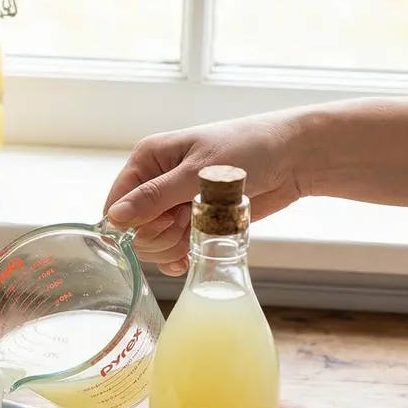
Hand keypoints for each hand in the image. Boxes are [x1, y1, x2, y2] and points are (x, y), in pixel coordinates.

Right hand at [102, 112, 303, 275]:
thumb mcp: (198, 173)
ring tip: (201, 229)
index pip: (116, 203)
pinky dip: (180, 258)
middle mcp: (156, 183)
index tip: (165, 221)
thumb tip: (114, 218)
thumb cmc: (249, 148)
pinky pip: (172, 251)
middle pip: (134, 230)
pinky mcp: (193, 222)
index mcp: (148, 160)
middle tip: (188, 221)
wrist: (294, 157)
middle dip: (160, 236)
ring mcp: (174, 204)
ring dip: (175, 246)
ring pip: (154, 245)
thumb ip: (155, 198)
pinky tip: (192, 257)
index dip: (133, 223)